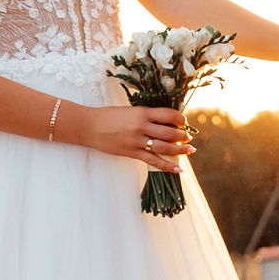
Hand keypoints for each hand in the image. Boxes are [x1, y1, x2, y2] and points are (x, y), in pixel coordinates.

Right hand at [68, 103, 192, 164]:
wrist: (89, 126)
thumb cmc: (108, 116)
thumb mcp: (129, 111)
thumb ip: (146, 116)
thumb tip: (164, 123)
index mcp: (142, 113)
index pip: (168, 115)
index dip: (180, 119)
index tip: (183, 122)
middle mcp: (141, 126)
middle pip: (169, 133)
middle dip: (183, 136)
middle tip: (189, 138)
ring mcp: (137, 141)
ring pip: (164, 147)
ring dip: (179, 150)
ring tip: (189, 150)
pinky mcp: (132, 153)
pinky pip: (153, 161)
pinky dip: (167, 165)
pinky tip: (177, 169)